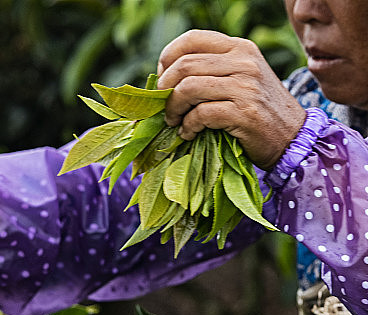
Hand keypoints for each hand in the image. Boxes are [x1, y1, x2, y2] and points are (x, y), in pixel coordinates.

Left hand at [157, 29, 306, 169]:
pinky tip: (189, 133)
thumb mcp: (239, 78)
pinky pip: (200, 114)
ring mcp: (246, 86)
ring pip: (188, 88)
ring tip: (174, 121)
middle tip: (164, 107)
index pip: (192, 39)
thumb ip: (210, 71)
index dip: (168, 58)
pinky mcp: (244, 112)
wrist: (291, 137)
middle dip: (164, 89)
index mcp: (239, 48)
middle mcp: (244, 62)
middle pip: (184, 65)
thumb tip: (162, 78)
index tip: (163, 80)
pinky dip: (187, 126)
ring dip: (173, 109)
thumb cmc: (257, 110)